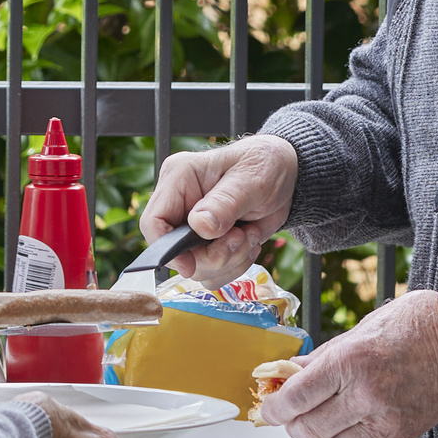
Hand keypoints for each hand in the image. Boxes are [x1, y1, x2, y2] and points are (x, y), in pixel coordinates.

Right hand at [138, 137, 299, 290]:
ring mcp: (193, 227)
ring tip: (248, 235)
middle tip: (240, 238)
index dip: (166, 249)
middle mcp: (180, 205)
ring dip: (228, 261)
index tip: (191, 265)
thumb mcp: (251, 179)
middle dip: (212, 256)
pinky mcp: (208, 243)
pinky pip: (212, 272)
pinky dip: (235, 265)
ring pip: (196, 268)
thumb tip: (200, 227)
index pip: (153, 221)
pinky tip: (248, 242)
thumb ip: (224, 203)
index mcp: (179, 178)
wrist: (285, 174)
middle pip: (175, 252)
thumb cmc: (264, 164)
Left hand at [259, 290, 437, 437]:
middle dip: (293, 424)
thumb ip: (323, 357)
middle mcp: (365, 395)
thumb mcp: (359, 330)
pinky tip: (346, 429)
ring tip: (321, 422)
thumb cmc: (411, 326)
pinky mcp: (399, 436)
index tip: (269, 409)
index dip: (275, 408)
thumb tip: (292, 372)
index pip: (296, 398)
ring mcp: (384, 420)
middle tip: (292, 414)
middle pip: (309, 429)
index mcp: (349, 362)